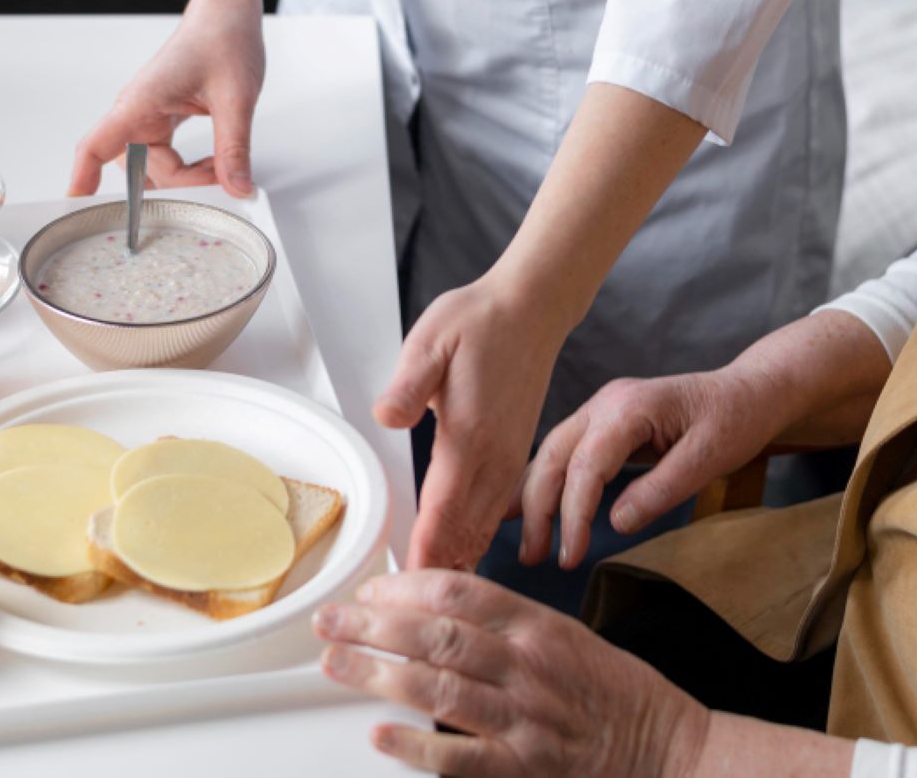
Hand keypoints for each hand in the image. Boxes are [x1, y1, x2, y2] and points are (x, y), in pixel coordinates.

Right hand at [68, 1, 264, 197]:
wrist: (227, 13)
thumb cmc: (222, 38)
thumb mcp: (235, 99)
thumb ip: (233, 148)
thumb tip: (237, 187)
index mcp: (140, 102)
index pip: (95, 146)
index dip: (82, 179)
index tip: (76, 208)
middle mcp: (138, 111)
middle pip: (136, 168)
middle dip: (174, 184)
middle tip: (215, 182)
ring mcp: (150, 115)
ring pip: (155, 165)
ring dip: (185, 176)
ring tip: (221, 169)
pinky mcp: (164, 117)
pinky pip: (167, 155)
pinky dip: (189, 167)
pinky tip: (215, 165)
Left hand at [315, 569, 710, 776]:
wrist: (665, 745)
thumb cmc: (610, 689)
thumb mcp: (562, 632)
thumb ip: (502, 621)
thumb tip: (431, 606)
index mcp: (536, 624)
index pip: (457, 590)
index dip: (403, 586)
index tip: (367, 591)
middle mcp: (527, 665)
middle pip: (436, 633)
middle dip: (372, 624)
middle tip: (328, 620)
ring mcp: (525, 718)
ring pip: (439, 687)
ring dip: (378, 674)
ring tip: (336, 665)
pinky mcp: (525, 768)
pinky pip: (461, 757)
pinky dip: (418, 745)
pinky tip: (381, 734)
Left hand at [376, 274, 568, 570]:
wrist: (529, 309)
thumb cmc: (478, 321)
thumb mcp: (432, 343)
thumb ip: (409, 384)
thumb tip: (388, 416)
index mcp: (470, 434)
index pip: (443, 506)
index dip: (425, 547)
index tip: (409, 584)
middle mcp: (494, 452)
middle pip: (465, 524)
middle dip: (442, 565)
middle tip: (418, 606)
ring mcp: (509, 452)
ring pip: (485, 519)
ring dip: (463, 553)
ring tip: (443, 591)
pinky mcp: (516, 446)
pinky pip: (500, 501)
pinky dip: (483, 530)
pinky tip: (473, 544)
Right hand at [519, 368, 785, 569]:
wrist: (747, 391)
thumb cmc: (735, 419)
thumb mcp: (711, 457)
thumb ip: (662, 489)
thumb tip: (616, 524)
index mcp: (629, 407)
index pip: (586, 465)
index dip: (573, 515)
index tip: (570, 557)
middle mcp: (605, 403)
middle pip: (554, 455)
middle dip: (537, 508)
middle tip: (531, 557)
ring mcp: (600, 408)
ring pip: (551, 452)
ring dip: (533, 497)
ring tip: (526, 544)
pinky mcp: (603, 422)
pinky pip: (564, 452)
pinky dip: (544, 481)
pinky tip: (527, 507)